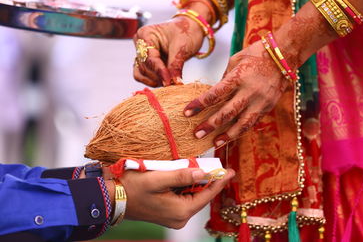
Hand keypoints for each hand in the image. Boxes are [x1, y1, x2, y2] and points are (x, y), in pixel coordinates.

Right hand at [119, 168, 234, 228]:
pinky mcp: (168, 212)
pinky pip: (183, 196)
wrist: (112, 199)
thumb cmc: (132, 188)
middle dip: (207, 179)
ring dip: (195, 181)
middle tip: (214, 164)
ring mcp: (174, 216)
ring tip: (198, 166)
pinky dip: (186, 185)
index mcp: (181, 211)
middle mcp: (180, 217)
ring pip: (192, 195)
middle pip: (200, 195)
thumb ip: (181, 176)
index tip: (230, 171)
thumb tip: (204, 173)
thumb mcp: (157, 179)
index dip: (219, 181)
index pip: (207, 194)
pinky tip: (184, 174)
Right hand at [133, 16, 204, 86]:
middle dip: (158, 76)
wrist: (190, 28)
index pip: (150, 57)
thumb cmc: (185, 32)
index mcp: (146, 34)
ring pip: (141, 73)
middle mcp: (139, 43)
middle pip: (144, 67)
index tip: (169, 82)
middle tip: (173, 83)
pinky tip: (164, 81)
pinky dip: (152, 80)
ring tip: (170, 81)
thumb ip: (175, 65)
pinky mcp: (145, 62)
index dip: (159, 71)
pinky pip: (141, 75)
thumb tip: (174, 82)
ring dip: (155, 80)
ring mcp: (141, 53)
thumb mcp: (182, 47)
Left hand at [183, 40, 289, 145]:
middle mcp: (250, 91)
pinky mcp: (268, 106)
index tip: (187, 112)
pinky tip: (231, 136)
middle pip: (227, 113)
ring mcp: (261, 101)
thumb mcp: (236, 60)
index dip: (199, 104)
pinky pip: (253, 122)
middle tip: (196, 133)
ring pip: (242, 124)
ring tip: (215, 143)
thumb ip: (224, 79)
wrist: (285, 55)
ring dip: (227, 135)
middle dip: (210, 125)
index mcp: (238, 77)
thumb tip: (215, 95)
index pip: (215, 94)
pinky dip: (241, 130)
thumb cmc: (257, 53)